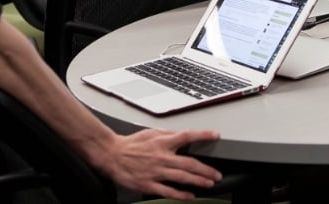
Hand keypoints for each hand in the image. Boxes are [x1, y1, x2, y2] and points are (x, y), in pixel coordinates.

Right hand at [96, 129, 221, 199]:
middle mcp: (161, 157)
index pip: (186, 136)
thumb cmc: (130, 144)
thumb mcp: (150, 132)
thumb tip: (183, 134)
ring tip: (209, 183)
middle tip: (217, 174)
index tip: (215, 135)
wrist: (111, 155)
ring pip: (182, 177)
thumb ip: (167, 134)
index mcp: (162, 142)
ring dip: (198, 181)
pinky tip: (190, 196)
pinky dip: (180, 194)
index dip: (202, 135)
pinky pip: (168, 191)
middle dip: (206, 169)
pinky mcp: (149, 184)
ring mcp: (156, 172)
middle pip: (189, 163)